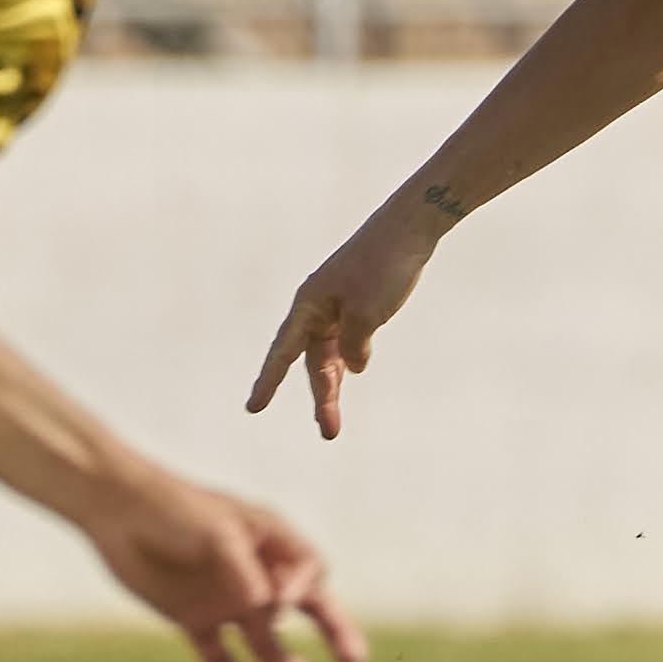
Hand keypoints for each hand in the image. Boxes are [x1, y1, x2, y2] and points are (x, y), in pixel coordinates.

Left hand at [89, 470, 370, 661]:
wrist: (116, 511)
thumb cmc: (174, 509)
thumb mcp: (217, 534)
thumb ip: (244, 574)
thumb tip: (271, 612)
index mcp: (270, 540)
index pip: (309, 571)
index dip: (303, 590)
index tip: (281, 599)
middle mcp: (255, 571)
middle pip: (306, 606)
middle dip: (334, 632)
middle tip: (355, 661)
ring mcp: (226, 597)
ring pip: (265, 637)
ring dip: (282, 658)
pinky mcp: (195, 618)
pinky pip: (220, 654)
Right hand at [247, 191, 450, 437]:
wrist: (409, 228)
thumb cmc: (383, 266)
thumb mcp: (367, 313)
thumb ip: (354, 347)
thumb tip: (352, 368)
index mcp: (309, 306)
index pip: (283, 353)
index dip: (268, 383)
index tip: (253, 409)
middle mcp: (318, 308)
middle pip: (312, 362)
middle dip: (321, 398)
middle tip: (330, 433)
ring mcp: (338, 306)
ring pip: (330, 356)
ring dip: (334, 386)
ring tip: (333, 423)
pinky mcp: (359, 304)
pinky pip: (347, 341)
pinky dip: (349, 360)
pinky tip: (354, 374)